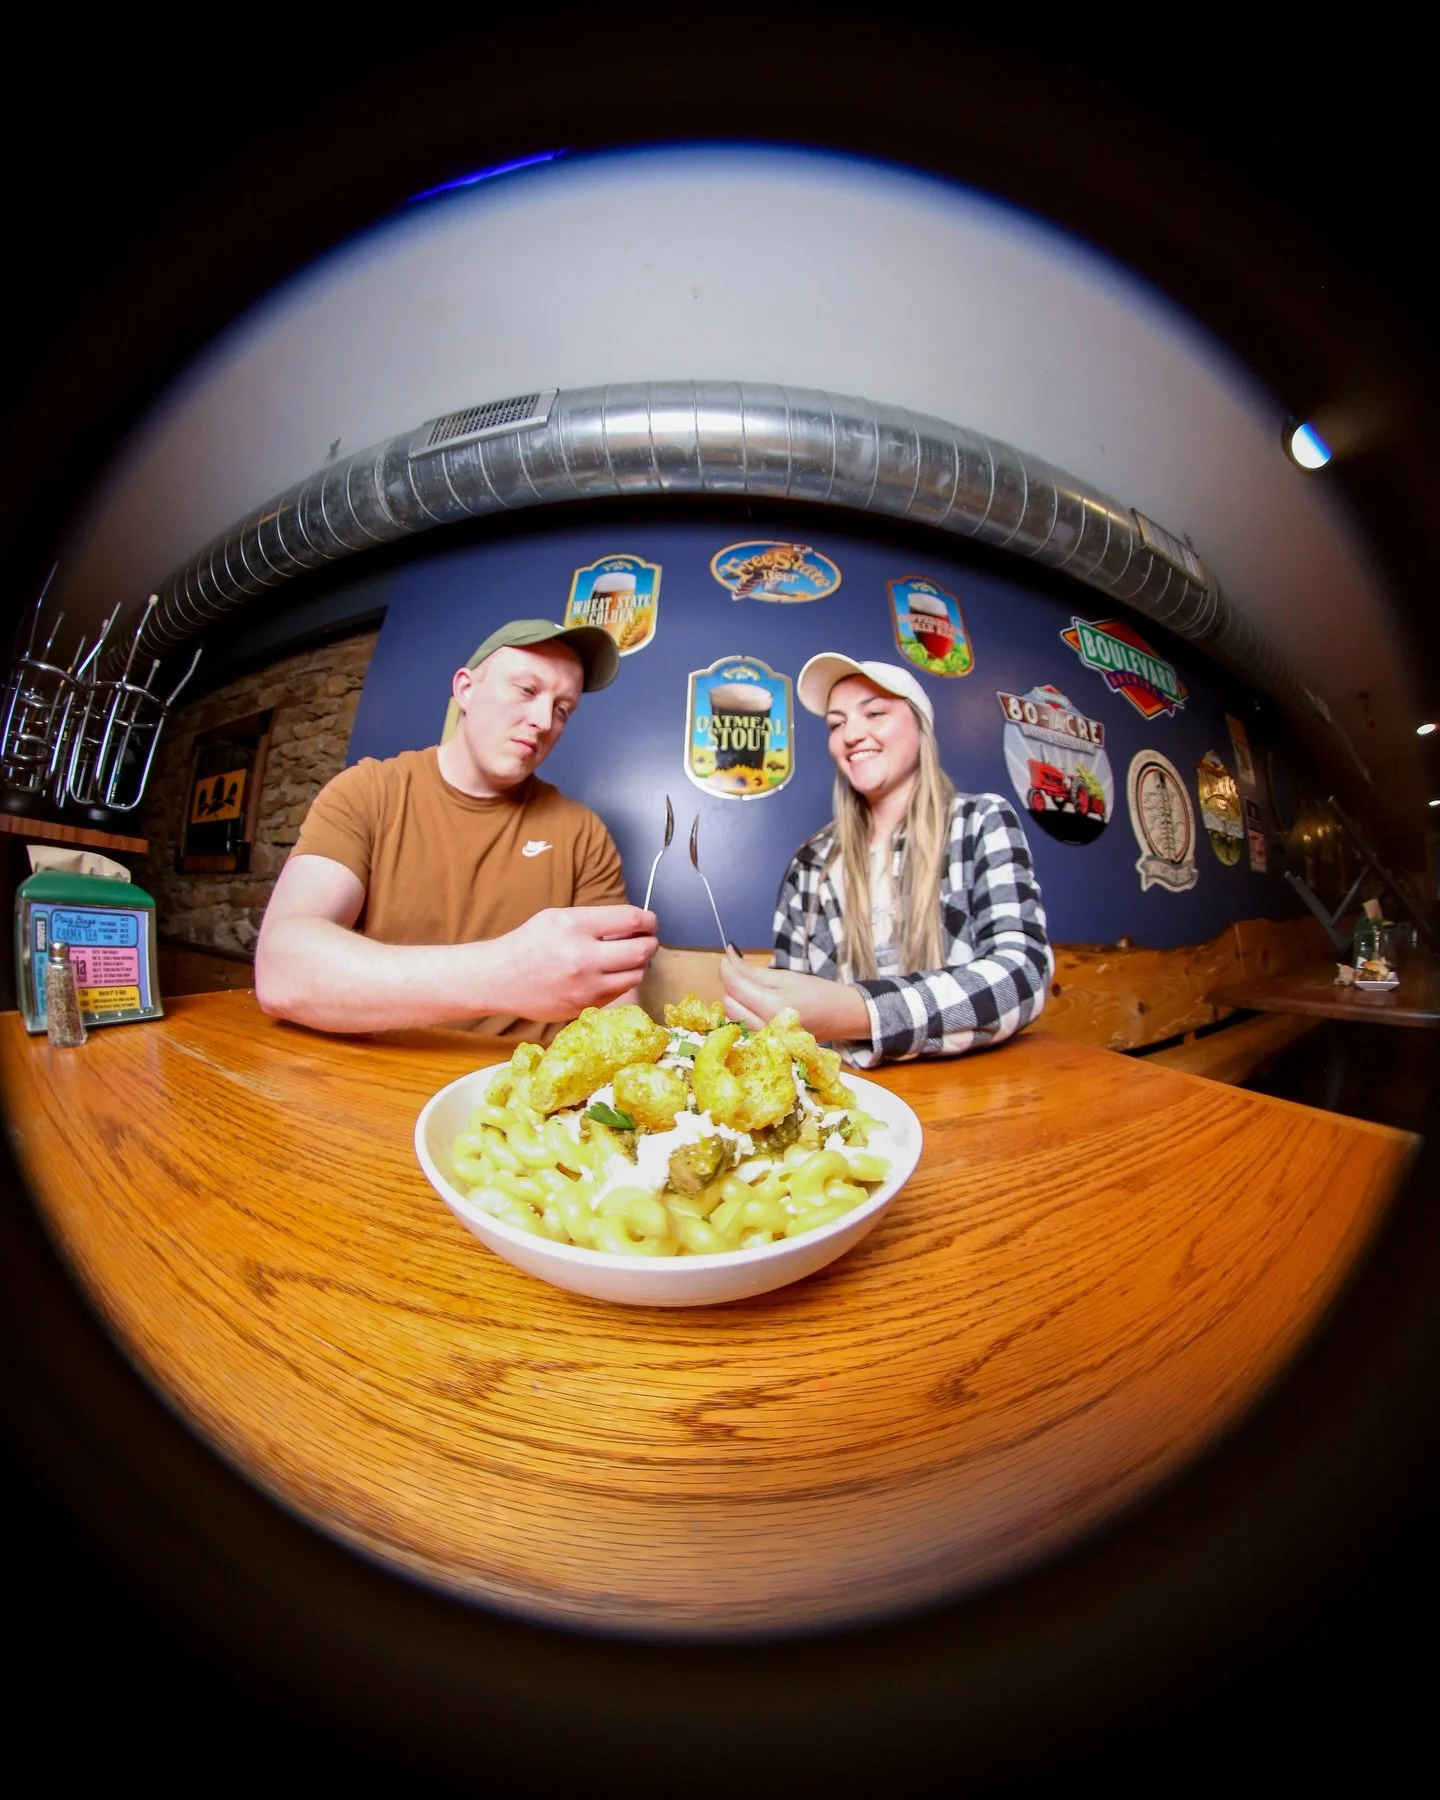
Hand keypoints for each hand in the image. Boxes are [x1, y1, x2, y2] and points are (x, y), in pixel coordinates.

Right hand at [490, 906, 658, 1019]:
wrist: (500, 979)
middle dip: (650, 942)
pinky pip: (620, 992)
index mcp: (575, 927)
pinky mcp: (585, 1006)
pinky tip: (612, 972)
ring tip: (630, 956)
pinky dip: (623, 980)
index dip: (648, 919)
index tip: (650, 921)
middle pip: (641, 950)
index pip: (630, 920)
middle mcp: (582, 958)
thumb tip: (635, 924)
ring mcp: (585, 987)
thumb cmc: (529, 944)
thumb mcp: (558, 917)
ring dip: (640, 964)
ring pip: (636, 975)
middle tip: (647, 939)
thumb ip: (596, 920)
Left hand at [717, 948, 869, 1040]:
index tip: (728, 955)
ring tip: (753, 989)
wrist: (840, 1018)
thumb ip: (753, 971)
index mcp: (772, 1007)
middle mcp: (764, 1027)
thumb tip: (729, 956)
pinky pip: (741, 1026)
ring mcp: (763, 1040)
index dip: (727, 968)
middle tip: (745, 972)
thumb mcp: (786, 977)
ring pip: (731, 1016)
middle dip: (731, 984)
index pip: (735, 986)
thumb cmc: (818, 994)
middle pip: (728, 1002)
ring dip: (735, 999)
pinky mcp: (763, 1045)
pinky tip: (754, 1005)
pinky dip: (741, 1012)